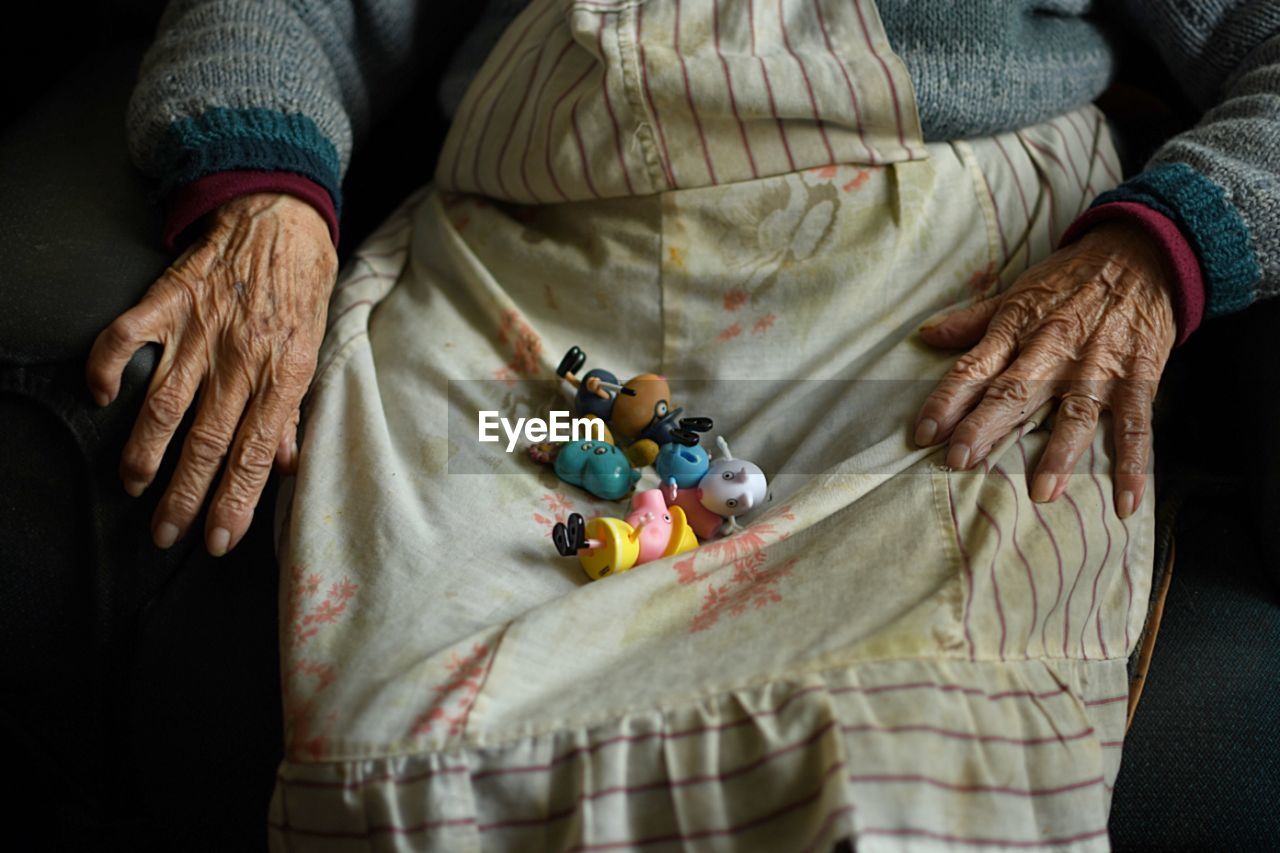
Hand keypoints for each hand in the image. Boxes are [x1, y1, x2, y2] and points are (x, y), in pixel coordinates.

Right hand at [87, 193, 336, 554]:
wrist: (283, 216)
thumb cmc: (301, 289)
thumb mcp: (313, 351)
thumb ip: (293, 411)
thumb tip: (284, 466)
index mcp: (283, 375)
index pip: (257, 453)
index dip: (237, 501)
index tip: (218, 539)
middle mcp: (241, 359)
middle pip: (208, 441)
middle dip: (187, 495)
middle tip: (167, 533)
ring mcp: (202, 329)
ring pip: (166, 403)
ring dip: (147, 450)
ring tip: (135, 484)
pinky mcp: (170, 299)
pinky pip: (127, 336)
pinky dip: (107, 366)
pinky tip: (100, 395)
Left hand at [913, 220, 1177, 517]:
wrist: (1142, 252)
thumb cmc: (1070, 278)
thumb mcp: (1018, 293)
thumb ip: (973, 321)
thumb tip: (925, 336)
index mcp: (1018, 329)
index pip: (973, 369)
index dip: (946, 400)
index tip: (922, 433)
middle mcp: (1054, 350)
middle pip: (1014, 392)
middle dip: (986, 427)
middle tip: (959, 461)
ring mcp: (1098, 366)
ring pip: (1075, 413)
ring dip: (1060, 453)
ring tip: (1042, 492)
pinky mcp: (1138, 377)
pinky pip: (1136, 425)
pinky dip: (1133, 464)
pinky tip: (1126, 502)